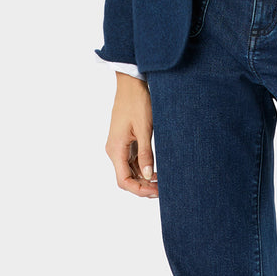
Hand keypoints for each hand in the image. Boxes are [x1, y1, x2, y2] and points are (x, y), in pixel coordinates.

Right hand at [105, 73, 157, 197]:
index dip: (139, 190)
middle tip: (162, 189)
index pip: (124, 180)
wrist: (132, 84)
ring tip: (161, 182)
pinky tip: (154, 170)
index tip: (156, 191)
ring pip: (128, 170)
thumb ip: (145, 153)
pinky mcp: (124, 141)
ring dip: (143, 178)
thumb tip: (147, 175)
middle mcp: (114, 150)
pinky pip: (131, 160)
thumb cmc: (137, 103)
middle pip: (125, 178)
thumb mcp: (144, 128)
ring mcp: (118, 146)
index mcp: (116, 149)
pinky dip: (141, 168)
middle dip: (142, 187)